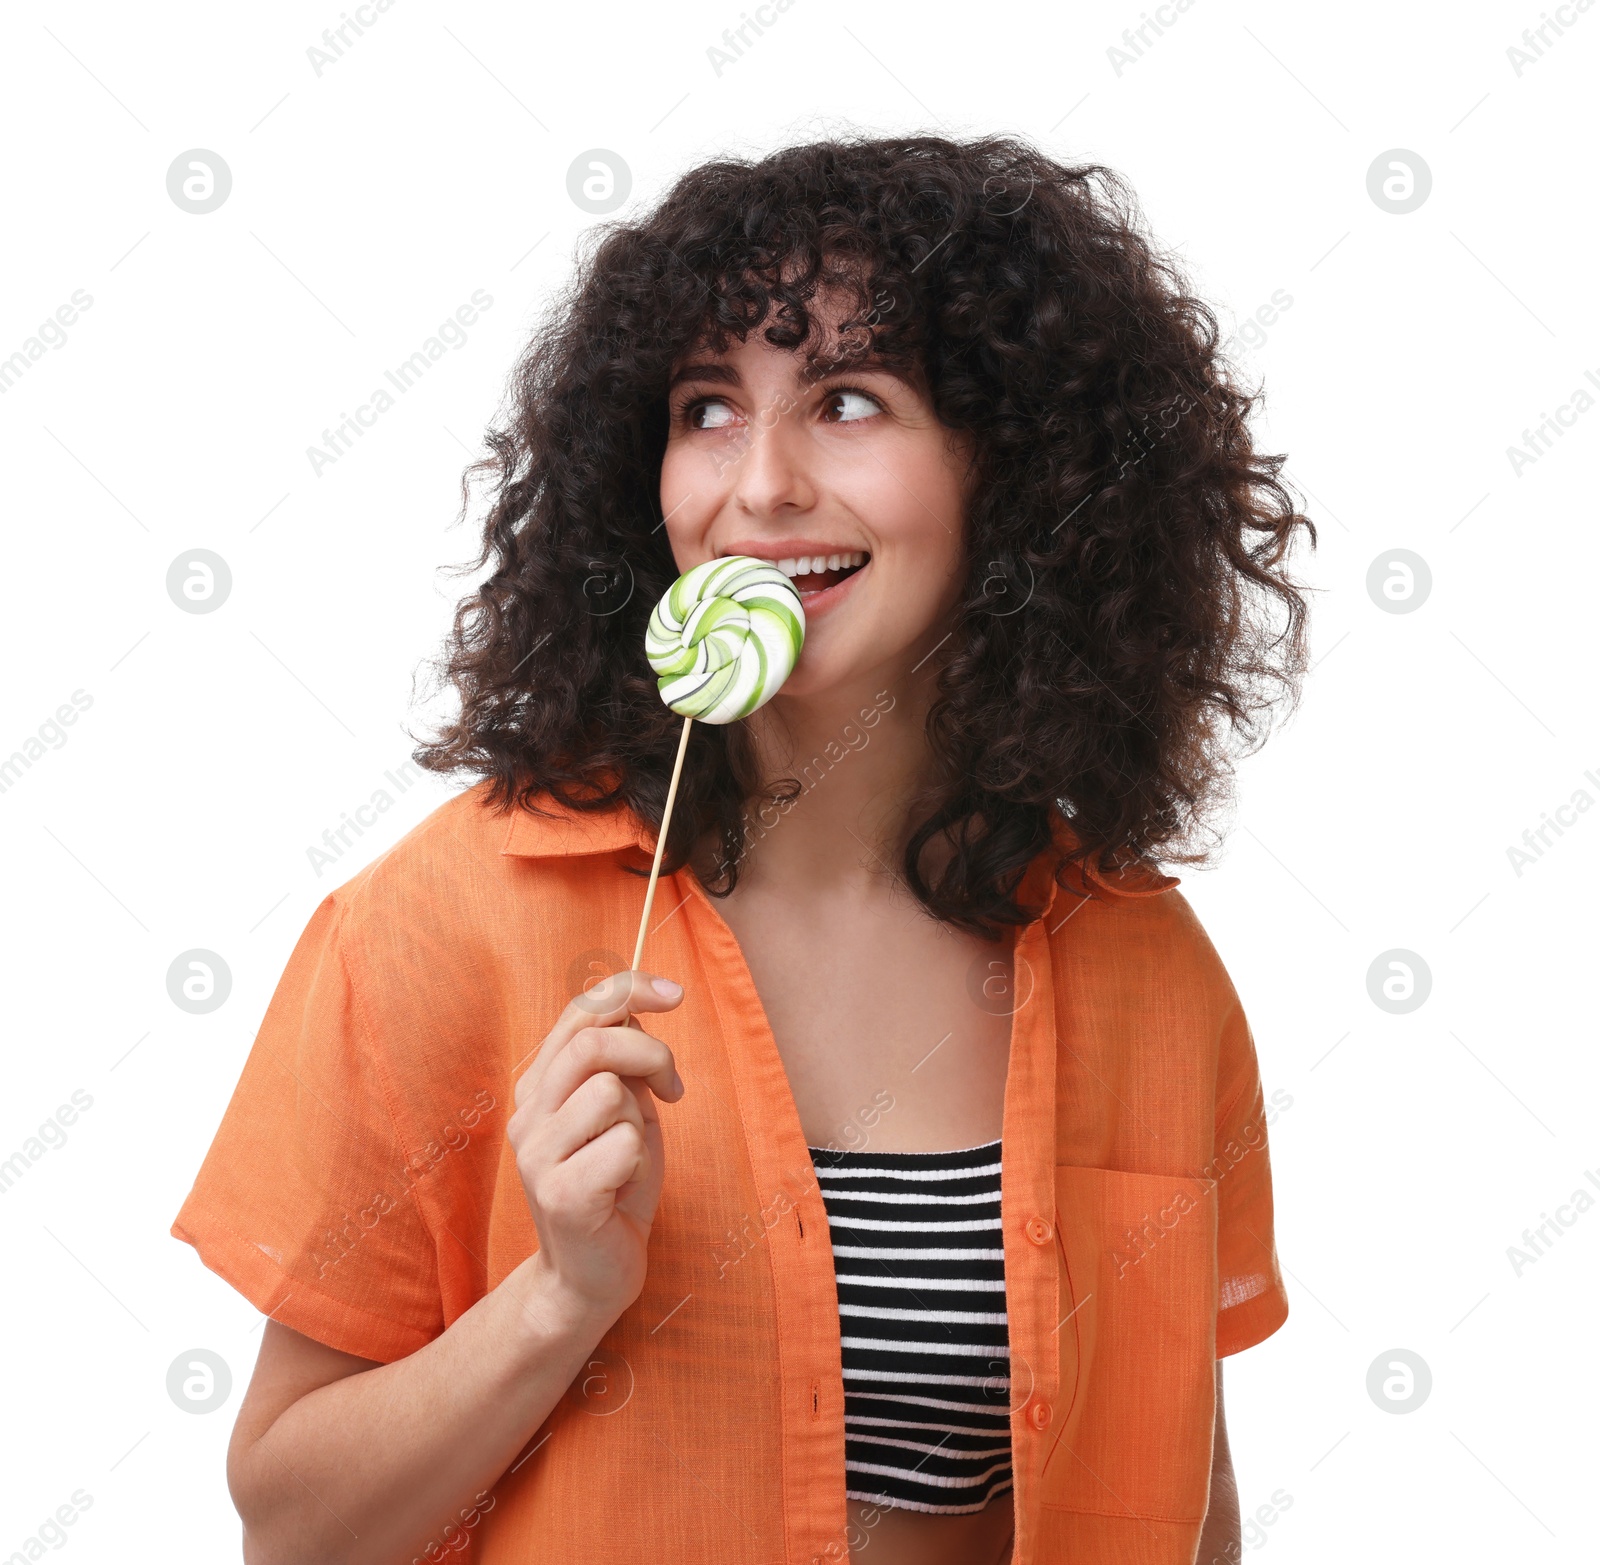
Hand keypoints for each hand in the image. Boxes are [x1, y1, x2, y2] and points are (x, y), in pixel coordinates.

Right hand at [508, 970, 685, 1325]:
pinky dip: (640, 1163)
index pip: (578, 1012)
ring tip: (629, 1158)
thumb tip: (637, 1007)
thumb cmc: (616, 1185)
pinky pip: (624, 1145)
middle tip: (672, 1090)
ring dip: (640, 1124)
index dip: (629, 990)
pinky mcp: (560, 1194)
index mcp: (539, 1086)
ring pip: (611, 1093)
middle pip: (594, 1043)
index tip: (675, 994)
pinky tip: (622, 1190)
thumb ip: (621, 1062)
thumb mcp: (624, 1110)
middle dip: (652, 1055)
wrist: (593, 1274)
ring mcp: (537, 1154)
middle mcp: (527, 1114)